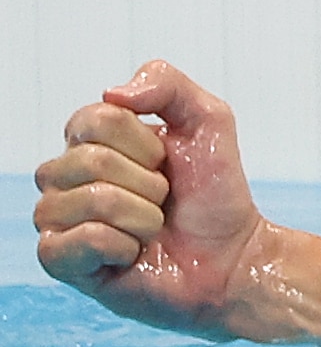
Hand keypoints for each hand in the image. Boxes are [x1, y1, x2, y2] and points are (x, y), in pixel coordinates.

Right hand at [32, 61, 269, 334]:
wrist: (235, 257)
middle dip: (148, 184)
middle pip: (91, 161)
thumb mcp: (208, 120)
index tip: (166, 164)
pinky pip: (80, 241)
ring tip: (152, 228)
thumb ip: (167, 83)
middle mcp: (63, 177)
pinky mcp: (62, 263)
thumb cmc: (215, 194)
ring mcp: (58, 220)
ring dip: (142, 217)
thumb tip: (112, 94)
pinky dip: (121, 246)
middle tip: (164, 202)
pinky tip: (133, 254)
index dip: (144, 144)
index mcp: (87, 141)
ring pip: (89, 201)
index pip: (96, 120)